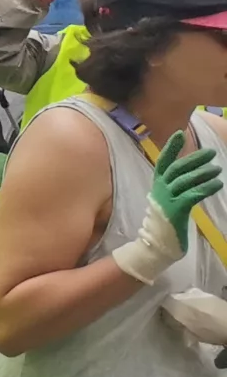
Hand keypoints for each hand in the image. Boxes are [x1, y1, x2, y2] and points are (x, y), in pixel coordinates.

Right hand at [112, 131, 223, 282]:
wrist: (158, 242)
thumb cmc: (166, 219)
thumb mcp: (168, 197)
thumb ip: (175, 184)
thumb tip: (190, 171)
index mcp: (158, 184)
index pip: (164, 161)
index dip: (171, 147)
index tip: (180, 134)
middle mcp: (161, 189)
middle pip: (178, 168)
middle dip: (194, 158)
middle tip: (211, 153)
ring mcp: (167, 199)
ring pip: (186, 180)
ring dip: (203, 173)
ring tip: (217, 168)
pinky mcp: (176, 210)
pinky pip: (192, 195)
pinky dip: (205, 188)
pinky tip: (217, 184)